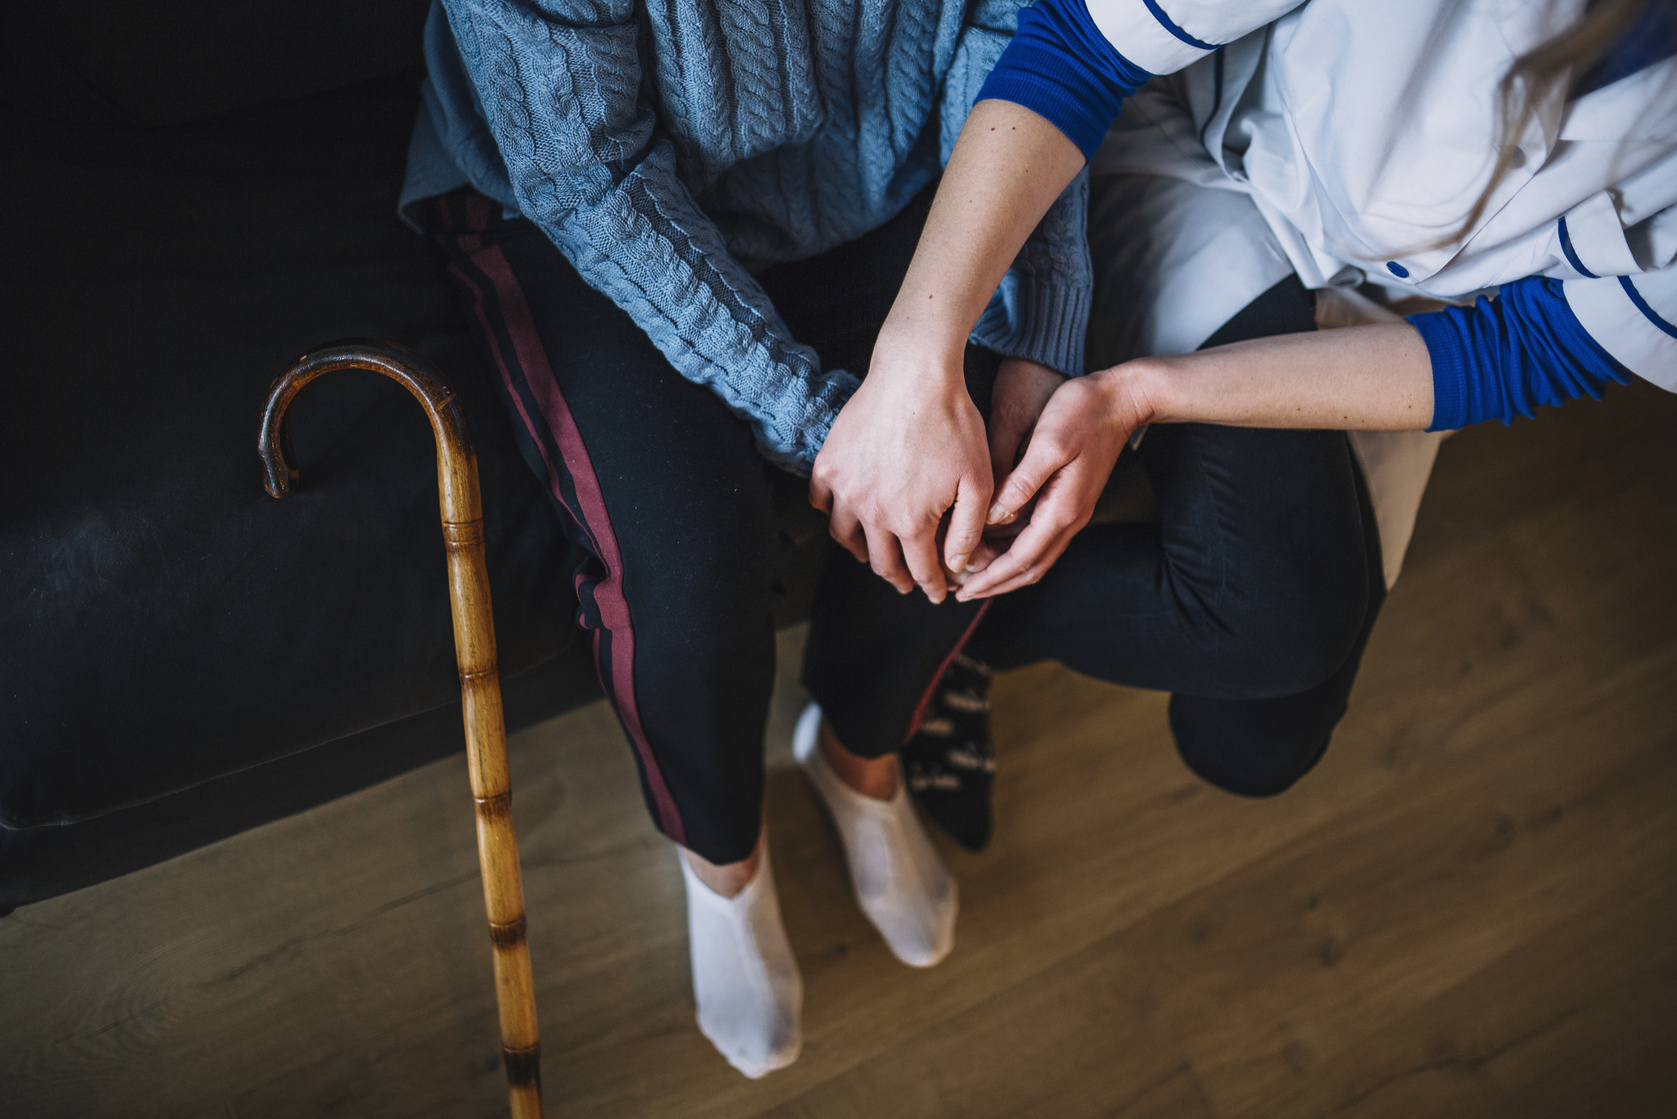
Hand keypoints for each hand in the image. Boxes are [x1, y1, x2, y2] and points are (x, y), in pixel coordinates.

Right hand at [810, 342, 990, 603]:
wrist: (915, 375)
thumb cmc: (954, 424)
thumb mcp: (978, 480)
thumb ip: (968, 530)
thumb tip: (957, 567)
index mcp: (911, 522)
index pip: (921, 570)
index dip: (932, 586)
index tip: (936, 594)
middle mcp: (872, 513)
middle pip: (882, 563)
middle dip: (900, 579)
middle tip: (909, 583)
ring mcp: (845, 489)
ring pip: (846, 539)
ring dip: (864, 554)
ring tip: (875, 554)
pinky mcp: (828, 465)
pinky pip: (821, 503)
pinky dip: (833, 515)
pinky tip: (846, 514)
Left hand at [955, 367, 1150, 600]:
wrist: (1122, 399)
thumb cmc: (1083, 413)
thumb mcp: (1048, 443)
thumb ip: (1021, 482)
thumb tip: (995, 517)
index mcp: (1062, 509)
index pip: (1021, 559)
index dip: (990, 578)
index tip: (963, 590)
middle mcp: (1070, 518)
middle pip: (1030, 568)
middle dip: (995, 583)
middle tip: (962, 591)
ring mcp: (1073, 511)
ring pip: (1037, 557)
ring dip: (1006, 571)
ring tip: (974, 574)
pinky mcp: (1071, 500)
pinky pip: (1041, 539)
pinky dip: (1017, 551)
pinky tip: (997, 544)